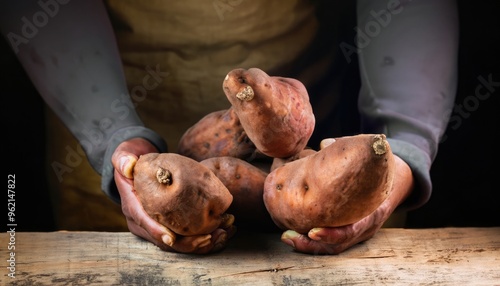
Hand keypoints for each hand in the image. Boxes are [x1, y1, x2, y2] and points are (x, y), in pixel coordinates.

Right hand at [112, 137, 234, 253]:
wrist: (135, 168)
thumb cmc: (132, 163)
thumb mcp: (124, 157)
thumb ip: (123, 159)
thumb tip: (128, 164)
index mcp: (132, 207)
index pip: (145, 223)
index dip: (157, 231)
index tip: (172, 238)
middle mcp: (142, 222)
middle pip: (164, 241)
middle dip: (187, 243)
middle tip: (211, 236)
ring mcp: (155, 227)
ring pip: (177, 244)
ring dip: (199, 244)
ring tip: (221, 236)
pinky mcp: (168, 226)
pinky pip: (185, 238)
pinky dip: (202, 239)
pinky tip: (221, 233)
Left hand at [280, 139, 413, 254]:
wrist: (398, 181)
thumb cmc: (381, 168)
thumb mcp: (372, 160)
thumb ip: (349, 152)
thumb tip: (324, 144)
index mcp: (374, 210)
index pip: (353, 229)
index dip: (332, 234)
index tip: (312, 232)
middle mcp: (366, 226)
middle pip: (338, 244)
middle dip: (311, 244)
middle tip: (287, 236)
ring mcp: (359, 231)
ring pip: (333, 247)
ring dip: (308, 245)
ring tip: (286, 237)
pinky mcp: (350, 231)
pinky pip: (331, 241)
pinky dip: (312, 240)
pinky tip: (293, 232)